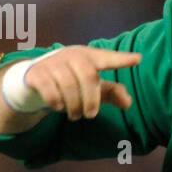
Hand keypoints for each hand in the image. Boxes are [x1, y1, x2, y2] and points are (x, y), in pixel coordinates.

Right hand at [25, 46, 141, 119]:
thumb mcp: (92, 86)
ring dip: (74, 105)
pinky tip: (59, 107)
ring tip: (75, 115)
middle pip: (88, 76)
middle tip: (91, 115)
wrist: (34, 78)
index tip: (138, 60)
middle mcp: (71, 55)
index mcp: (89, 56)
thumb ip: (111, 92)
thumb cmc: (72, 80)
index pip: (107, 58)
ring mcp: (53, 62)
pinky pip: (50, 90)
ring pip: (69, 84)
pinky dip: (57, 103)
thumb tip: (128, 103)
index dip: (121, 60)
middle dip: (92, 99)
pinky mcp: (36, 73)